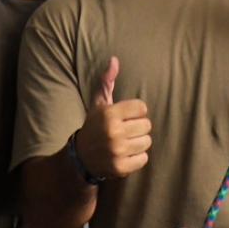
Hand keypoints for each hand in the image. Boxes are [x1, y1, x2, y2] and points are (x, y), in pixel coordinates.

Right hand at [79, 57, 150, 179]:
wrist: (81, 156)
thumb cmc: (95, 125)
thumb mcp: (98, 103)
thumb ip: (107, 81)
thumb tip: (114, 60)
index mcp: (109, 113)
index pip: (142, 108)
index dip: (136, 112)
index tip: (126, 116)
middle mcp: (113, 132)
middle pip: (147, 125)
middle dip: (138, 127)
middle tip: (126, 130)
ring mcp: (117, 151)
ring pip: (147, 142)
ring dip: (139, 142)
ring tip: (126, 142)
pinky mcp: (120, 167)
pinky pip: (144, 159)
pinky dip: (137, 157)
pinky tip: (126, 154)